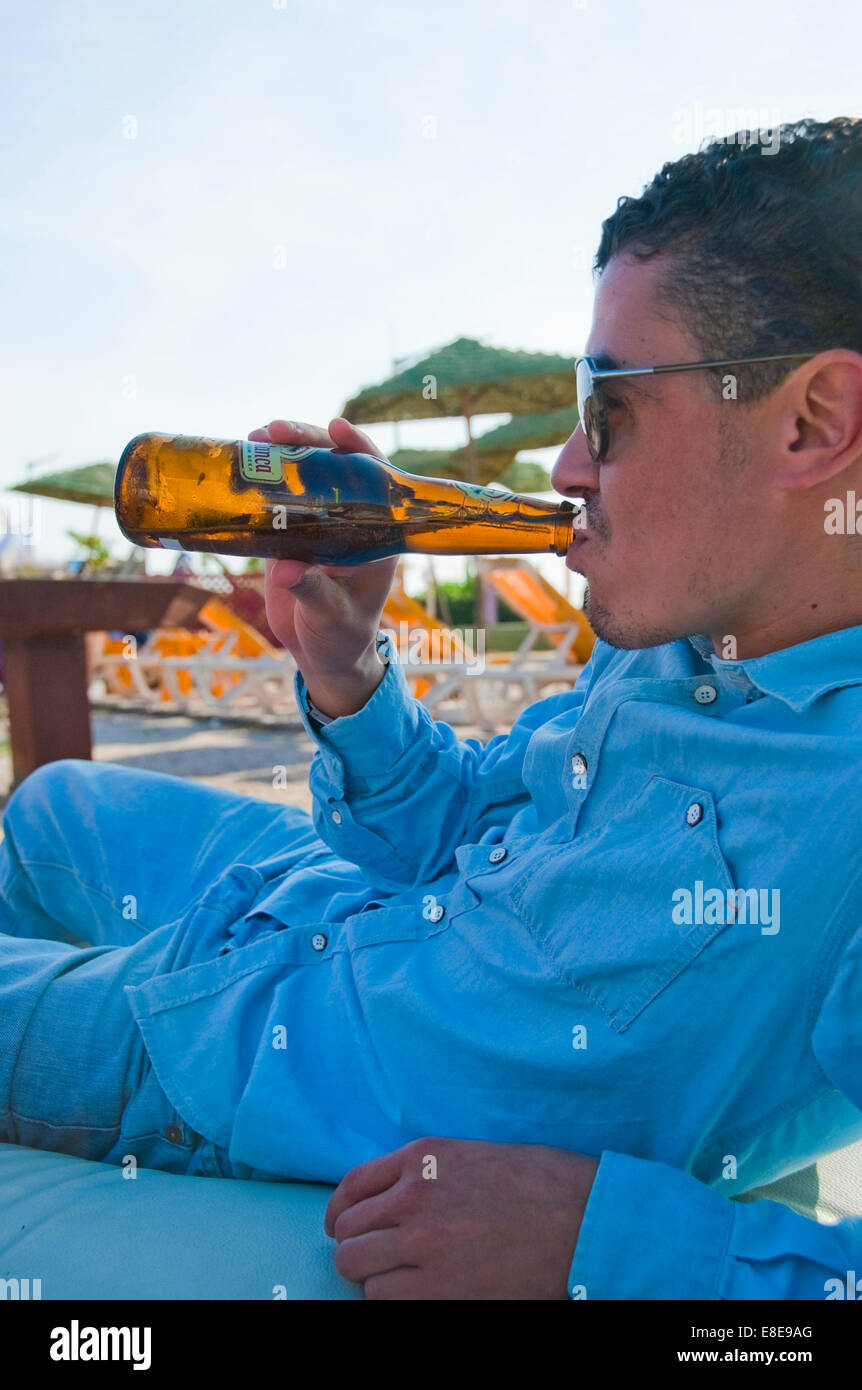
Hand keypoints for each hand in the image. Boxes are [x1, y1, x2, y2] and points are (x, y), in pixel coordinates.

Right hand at [248, 417, 398, 716]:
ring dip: (280, 453)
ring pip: (304, 476)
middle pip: (333, 466)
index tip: (336, 430)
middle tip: (274, 432)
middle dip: (306, 441)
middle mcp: (351, 521)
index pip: (374, 478)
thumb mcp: (332, 616)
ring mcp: (320, 525)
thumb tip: (285, 570)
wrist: (325, 657)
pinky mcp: (291, 536)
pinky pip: (277, 499)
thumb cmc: (343, 638)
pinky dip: (260, 481)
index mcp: (376, 535)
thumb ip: (313, 592)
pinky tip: (238, 463)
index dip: (357, 448)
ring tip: (253, 438)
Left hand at [324, 1136, 598, 1299]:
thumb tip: (387, 1200)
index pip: (352, 1185)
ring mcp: (422, 1243)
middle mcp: (413, 1195)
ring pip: (356, 1267)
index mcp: (422, 1156)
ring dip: (372, 1275)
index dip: (340, 1212)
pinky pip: (383, 1299)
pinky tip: (418, 1293)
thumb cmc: (541, 1186)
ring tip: (399, 1278)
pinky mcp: (437, 1288)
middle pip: (348, 1230)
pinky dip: (392, 1299)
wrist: (583, 1220)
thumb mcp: (472, 1155)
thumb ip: (425, 1172)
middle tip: (375, 1257)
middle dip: (357, 1245)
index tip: (341, 1225)